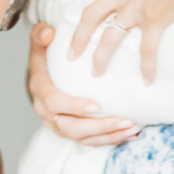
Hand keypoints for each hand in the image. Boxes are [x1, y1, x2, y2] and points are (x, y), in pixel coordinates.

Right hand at [26, 22, 138, 146]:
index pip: (55, 102)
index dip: (74, 106)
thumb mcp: (40, 42)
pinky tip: (130, 134)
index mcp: (40, 90)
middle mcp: (47, 112)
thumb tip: (48, 32)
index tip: (96, 105)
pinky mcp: (72, 132)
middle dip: (100, 127)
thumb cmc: (45, 57)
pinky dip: (111, 139)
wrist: (43, 75)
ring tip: (133, 128)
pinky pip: (91, 141)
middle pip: (71, 128)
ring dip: (109, 135)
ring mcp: (59, 125)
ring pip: (83, 138)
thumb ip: (41, 35)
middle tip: (124, 120)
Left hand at [70, 0, 173, 83]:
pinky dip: (147, 67)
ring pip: (110, 38)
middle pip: (91, 16)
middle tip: (70, 53)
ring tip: (95, 73)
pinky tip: (147, 81)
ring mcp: (137, 9)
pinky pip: (147, 50)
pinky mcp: (156, 22)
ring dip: (101, 57)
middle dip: (79, 37)